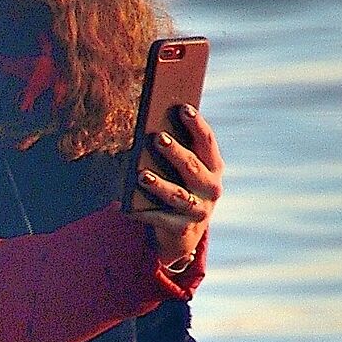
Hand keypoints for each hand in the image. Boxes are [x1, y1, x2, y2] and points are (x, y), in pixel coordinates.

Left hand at [134, 106, 222, 268]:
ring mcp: (199, 210)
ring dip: (160, 185)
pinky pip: (161, 219)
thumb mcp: (182, 170)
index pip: (207, 142)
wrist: (184, 232)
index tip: (183, 108)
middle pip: (192, 166)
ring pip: (178, 195)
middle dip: (175, 152)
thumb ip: (175, 151)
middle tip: (157, 138)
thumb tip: (149, 130)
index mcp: (213, 167)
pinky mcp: (183, 229)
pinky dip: (144, 213)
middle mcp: (211, 188)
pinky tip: (127, 207)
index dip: (196, 124)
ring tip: (142, 175)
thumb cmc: (180, 187)